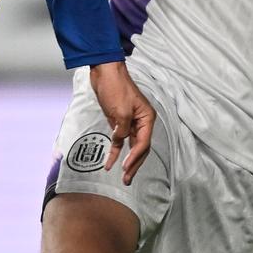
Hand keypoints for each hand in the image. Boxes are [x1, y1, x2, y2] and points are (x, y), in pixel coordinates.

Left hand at [89, 61, 154, 182]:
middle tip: (127, 180)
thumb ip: (121, 130)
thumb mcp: (120, 111)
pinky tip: (110, 163)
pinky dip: (115, 152)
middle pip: (140, 148)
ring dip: (126, 162)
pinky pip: (119, 141)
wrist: (105, 73)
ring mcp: (131, 123)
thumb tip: (119, 141)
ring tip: (124, 178)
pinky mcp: (119, 123)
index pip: (143, 143)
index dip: (135, 157)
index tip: (126, 167)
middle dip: (134, 165)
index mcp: (147, 118)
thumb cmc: (115, 88)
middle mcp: (142, 122)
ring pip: (131, 147)